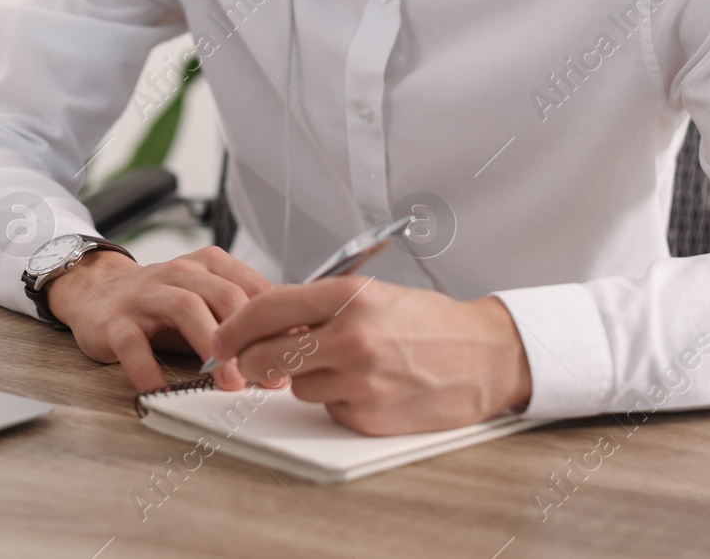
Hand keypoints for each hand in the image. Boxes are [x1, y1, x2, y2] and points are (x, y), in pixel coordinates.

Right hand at [47, 245, 273, 393]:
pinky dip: (150, 370)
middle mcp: (179, 272)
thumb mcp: (207, 300)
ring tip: (229, 382)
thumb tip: (295, 345)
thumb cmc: (163, 303)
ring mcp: (146, 295)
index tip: (295, 354)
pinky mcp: (115, 321)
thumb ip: (244, 317)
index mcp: (209, 265)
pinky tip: (164, 392)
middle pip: (224, 294)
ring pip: (185, 309)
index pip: (252, 288)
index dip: (277, 322)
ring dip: (212, 346)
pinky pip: (134, 345)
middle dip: (250, 335)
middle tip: (269, 374)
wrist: (96, 291)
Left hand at [209, 277, 532, 434]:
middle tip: (263, 359)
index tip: (223, 337)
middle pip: (265, 357)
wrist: (486, 356)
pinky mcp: (368, 416)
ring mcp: (360, 381)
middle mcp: (351, 338)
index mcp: (349, 298)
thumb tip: (261, 321)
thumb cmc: (428, 322)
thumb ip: (317, 306)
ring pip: (295, 387)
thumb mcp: (373, 294)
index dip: (234, 326)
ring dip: (307, 379)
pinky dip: (337, 401)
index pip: (265, 309)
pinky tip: (368, 387)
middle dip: (257, 361)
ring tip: (345, 365)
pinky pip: (328, 409)